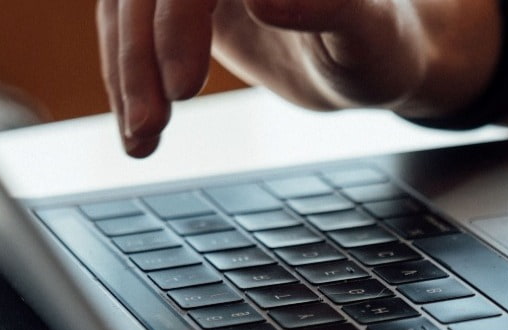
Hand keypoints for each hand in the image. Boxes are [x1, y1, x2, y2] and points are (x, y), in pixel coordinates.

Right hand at [96, 0, 497, 156]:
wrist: (370, 61)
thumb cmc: (383, 44)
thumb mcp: (368, 33)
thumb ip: (327, 7)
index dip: (176, 20)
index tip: (184, 86)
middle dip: (139, 53)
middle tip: (150, 125)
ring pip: (129, 2)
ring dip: (124, 68)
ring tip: (141, 138)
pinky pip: (130, 22)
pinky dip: (126, 72)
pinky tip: (137, 126)